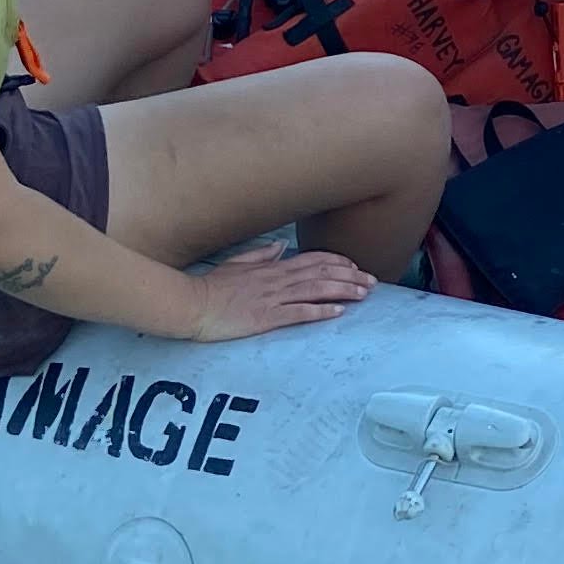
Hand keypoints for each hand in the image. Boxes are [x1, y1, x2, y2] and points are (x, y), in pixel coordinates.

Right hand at [179, 243, 375, 339]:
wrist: (191, 304)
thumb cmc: (211, 287)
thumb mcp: (236, 264)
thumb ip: (260, 255)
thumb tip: (278, 246)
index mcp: (271, 267)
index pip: (313, 259)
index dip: (338, 261)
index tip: (355, 266)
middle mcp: (276, 279)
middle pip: (322, 273)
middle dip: (351, 276)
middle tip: (372, 282)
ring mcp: (272, 298)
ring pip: (316, 290)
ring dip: (344, 291)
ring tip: (364, 294)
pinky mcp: (266, 317)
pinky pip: (299, 312)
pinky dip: (321, 310)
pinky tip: (338, 311)